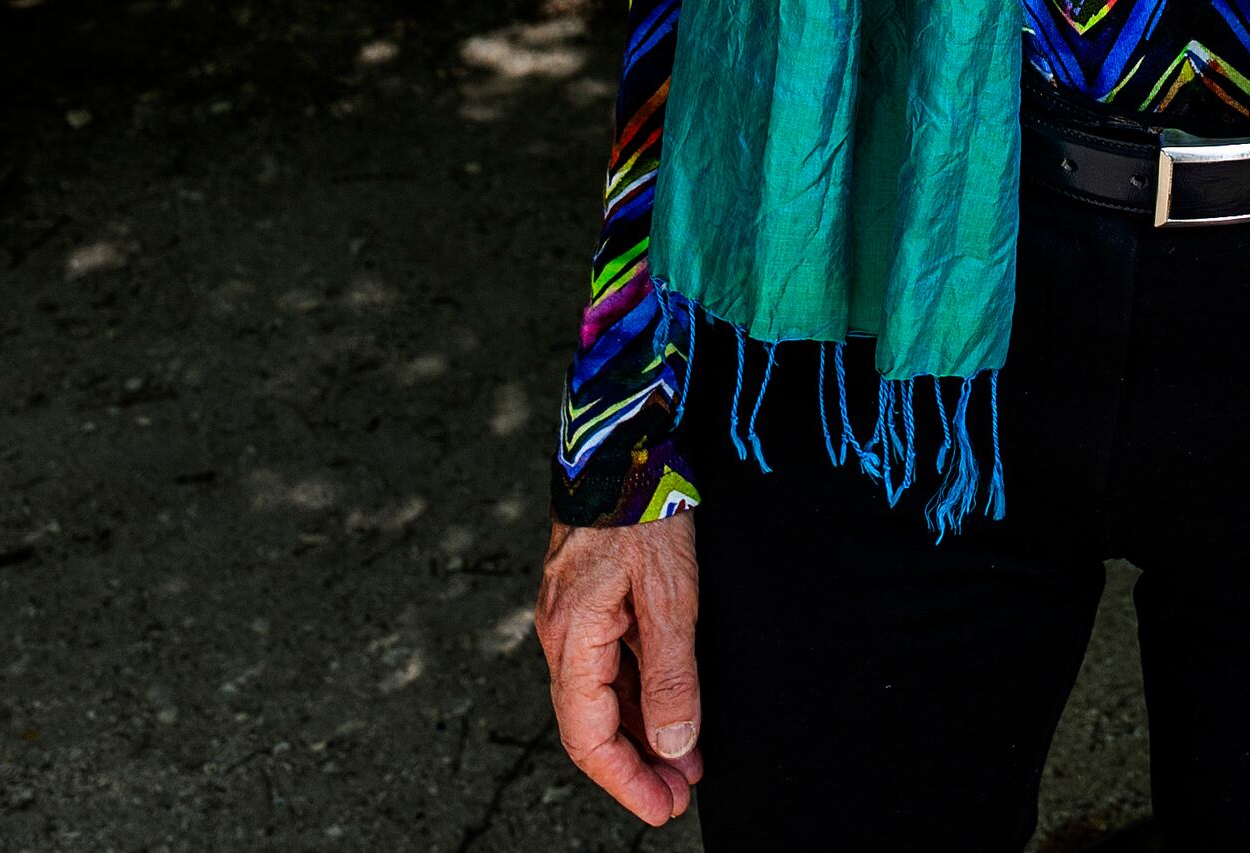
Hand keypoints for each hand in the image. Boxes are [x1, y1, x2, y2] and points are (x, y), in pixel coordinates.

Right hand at [538, 516, 704, 824]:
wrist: (627, 441)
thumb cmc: (645, 509)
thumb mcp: (671, 597)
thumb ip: (672, 674)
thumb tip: (676, 745)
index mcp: (571, 639)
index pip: (588, 737)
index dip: (625, 782)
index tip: (662, 808)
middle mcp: (562, 636)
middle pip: (592, 725)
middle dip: (637, 767)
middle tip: (682, 794)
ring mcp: (574, 619)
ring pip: (603, 698)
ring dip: (642, 734)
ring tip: (687, 763)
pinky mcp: (592, 604)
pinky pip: (610, 667)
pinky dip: (640, 696)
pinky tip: (671, 711)